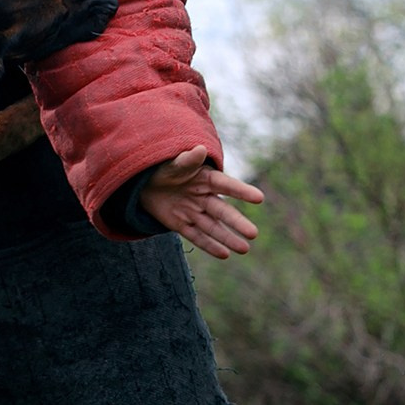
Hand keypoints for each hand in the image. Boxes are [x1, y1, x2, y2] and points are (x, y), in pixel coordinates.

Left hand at [137, 146, 263, 259]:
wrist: (145, 183)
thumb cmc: (165, 169)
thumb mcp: (173, 163)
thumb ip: (187, 160)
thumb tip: (200, 150)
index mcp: (206, 179)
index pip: (226, 185)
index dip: (241, 191)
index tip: (259, 198)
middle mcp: (204, 197)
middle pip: (222, 211)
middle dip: (237, 223)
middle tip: (254, 234)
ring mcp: (193, 212)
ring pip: (213, 227)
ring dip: (228, 238)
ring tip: (245, 249)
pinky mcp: (181, 225)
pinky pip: (196, 237)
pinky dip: (209, 245)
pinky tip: (225, 254)